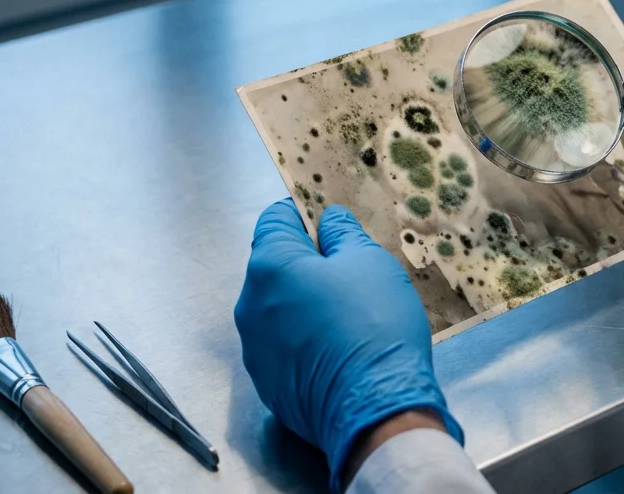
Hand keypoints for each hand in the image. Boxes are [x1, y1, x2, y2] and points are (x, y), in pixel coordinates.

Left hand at [234, 200, 461, 489]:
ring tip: (348, 316)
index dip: (304, 214)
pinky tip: (338, 350)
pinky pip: (283, 348)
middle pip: (274, 267)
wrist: (375, 409)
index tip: (331, 225)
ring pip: (277, 310)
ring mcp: (254, 350)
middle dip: (307, 264)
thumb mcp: (370, 263)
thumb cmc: (374, 324)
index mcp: (269, 266)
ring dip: (304, 304)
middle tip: (351, 273)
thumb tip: (329, 220)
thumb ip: (343, 234)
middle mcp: (249, 306)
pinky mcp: (266, 385)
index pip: (275, 219)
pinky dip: (304, 341)